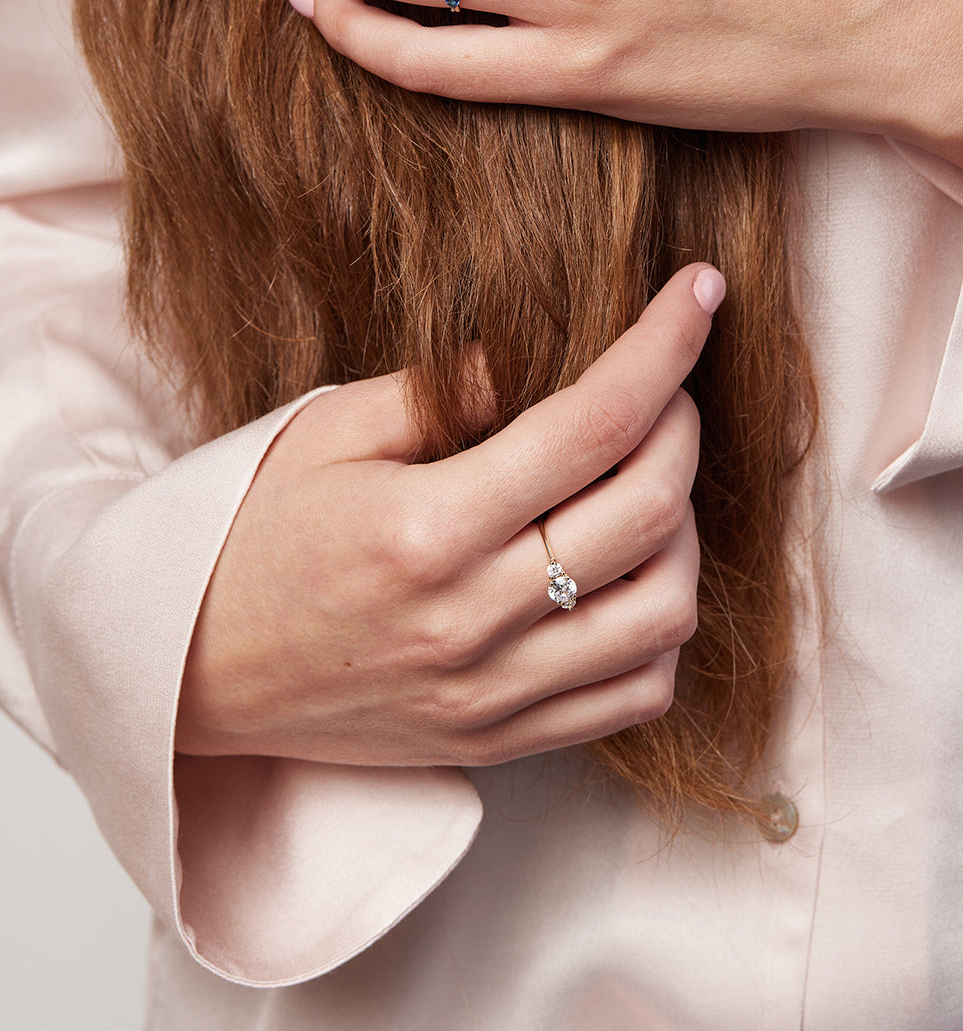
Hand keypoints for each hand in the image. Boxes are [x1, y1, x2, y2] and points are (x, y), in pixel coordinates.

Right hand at [176, 265, 723, 767]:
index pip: (594, 423)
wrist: (192, 671)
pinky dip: (661, 626)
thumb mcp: (329, 432)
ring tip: (645, 485)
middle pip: (649, 511)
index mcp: (427, 527)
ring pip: (665, 611)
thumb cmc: (254, 536)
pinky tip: (627, 574)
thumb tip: (545, 350)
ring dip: (684, 531)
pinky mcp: (501, 739)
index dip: (665, 345)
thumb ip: (445, 388)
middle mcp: (472, 618)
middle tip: (663, 388)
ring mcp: (493, 692)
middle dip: (683, 425)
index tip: (702, 290)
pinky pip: (636, 693)